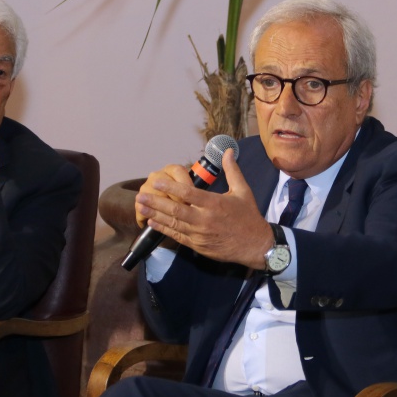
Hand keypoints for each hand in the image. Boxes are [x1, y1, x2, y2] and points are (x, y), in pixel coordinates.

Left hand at [135, 150, 273, 267]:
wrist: (255, 245)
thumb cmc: (249, 217)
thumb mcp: (243, 191)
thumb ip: (232, 171)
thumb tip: (227, 151)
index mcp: (214, 204)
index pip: (188, 194)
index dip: (170, 186)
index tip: (157, 181)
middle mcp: (204, 219)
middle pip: (175, 209)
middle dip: (156, 202)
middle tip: (141, 196)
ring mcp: (199, 234)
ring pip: (173, 223)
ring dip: (155, 215)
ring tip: (140, 208)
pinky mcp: (197, 245)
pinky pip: (177, 236)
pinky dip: (163, 229)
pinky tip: (152, 223)